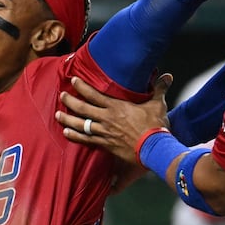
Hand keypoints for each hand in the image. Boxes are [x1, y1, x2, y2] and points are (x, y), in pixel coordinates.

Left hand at [56, 74, 171, 162]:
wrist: (154, 148)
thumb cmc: (156, 126)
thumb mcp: (158, 104)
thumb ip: (159, 89)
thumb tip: (168, 76)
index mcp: (117, 107)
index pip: (94, 94)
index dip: (82, 86)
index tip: (73, 80)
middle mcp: (107, 119)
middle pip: (83, 108)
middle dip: (70, 101)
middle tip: (61, 96)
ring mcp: (104, 133)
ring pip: (81, 125)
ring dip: (68, 119)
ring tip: (57, 115)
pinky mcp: (105, 145)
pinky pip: (86, 140)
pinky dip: (75, 136)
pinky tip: (66, 133)